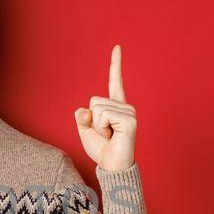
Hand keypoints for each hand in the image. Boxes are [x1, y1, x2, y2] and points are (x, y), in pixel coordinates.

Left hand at [74, 45, 137, 171]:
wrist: (112, 166)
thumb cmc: (101, 150)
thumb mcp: (85, 130)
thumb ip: (82, 116)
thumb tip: (87, 109)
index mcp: (115, 106)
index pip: (115, 81)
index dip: (115, 64)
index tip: (117, 46)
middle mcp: (125, 107)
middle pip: (94, 100)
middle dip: (93, 120)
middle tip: (104, 134)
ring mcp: (129, 112)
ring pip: (98, 108)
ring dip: (98, 126)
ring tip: (109, 136)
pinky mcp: (130, 120)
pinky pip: (103, 115)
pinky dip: (102, 128)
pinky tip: (113, 136)